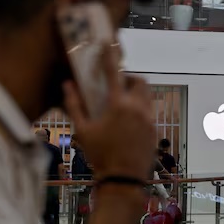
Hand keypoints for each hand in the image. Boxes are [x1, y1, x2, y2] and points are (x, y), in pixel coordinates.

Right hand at [64, 45, 154, 182]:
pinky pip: (150, 111)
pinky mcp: (155, 129)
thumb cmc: (100, 155)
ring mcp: (149, 119)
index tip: (108, 43)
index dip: (110, 56)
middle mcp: (138, 108)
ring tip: (122, 103)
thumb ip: (75, 105)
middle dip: (129, 78)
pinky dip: (140, 109)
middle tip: (117, 85)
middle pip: (140, 81)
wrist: (123, 179)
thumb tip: (67, 86)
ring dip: (136, 93)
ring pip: (148, 96)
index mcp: (119, 105)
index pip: (114, 72)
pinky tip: (128, 121)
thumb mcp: (82, 130)